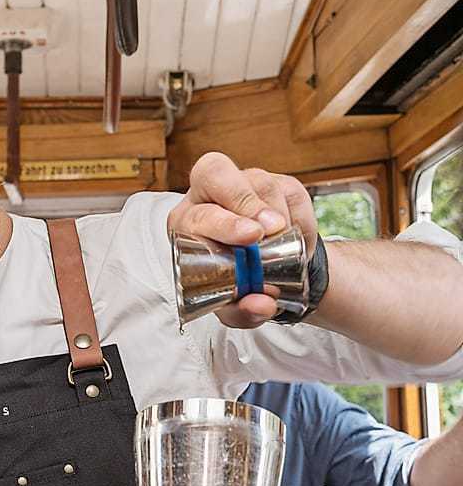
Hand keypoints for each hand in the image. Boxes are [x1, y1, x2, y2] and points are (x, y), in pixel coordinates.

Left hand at [168, 152, 317, 327]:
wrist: (271, 276)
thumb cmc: (237, 286)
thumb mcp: (234, 307)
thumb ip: (242, 312)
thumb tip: (262, 303)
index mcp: (186, 225)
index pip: (194, 212)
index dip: (223, 223)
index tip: (251, 238)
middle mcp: (207, 197)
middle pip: (214, 173)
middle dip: (245, 202)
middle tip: (272, 229)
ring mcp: (242, 184)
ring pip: (259, 182)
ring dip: (278, 214)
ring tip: (286, 243)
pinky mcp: (276, 183)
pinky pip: (290, 191)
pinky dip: (299, 218)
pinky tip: (297, 238)